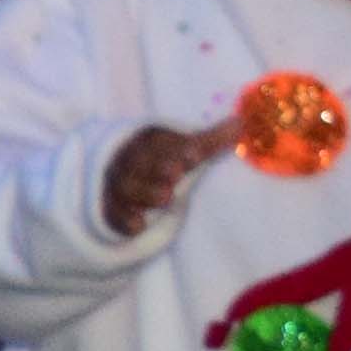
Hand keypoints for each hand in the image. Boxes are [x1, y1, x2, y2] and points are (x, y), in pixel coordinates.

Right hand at [103, 115, 242, 233]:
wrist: (119, 175)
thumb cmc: (160, 162)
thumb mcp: (182, 150)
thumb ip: (208, 141)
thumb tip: (240, 123)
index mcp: (146, 142)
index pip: (159, 142)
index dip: (176, 148)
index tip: (195, 156)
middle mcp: (128, 162)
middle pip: (139, 163)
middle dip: (158, 169)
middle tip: (177, 175)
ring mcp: (117, 185)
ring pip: (125, 187)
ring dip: (144, 193)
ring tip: (165, 199)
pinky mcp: (110, 207)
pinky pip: (112, 213)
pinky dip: (123, 220)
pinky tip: (140, 226)